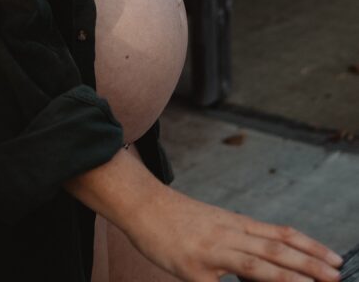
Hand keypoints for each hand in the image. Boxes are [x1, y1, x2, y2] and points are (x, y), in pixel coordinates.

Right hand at [124, 183, 343, 281]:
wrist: (141, 203)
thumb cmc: (175, 217)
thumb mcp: (212, 223)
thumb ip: (236, 240)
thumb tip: (262, 259)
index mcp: (235, 224)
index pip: (281, 234)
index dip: (310, 247)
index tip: (334, 258)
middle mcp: (229, 234)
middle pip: (277, 248)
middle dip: (310, 264)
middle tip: (337, 275)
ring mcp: (212, 251)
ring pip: (257, 264)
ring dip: (288, 277)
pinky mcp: (193, 268)